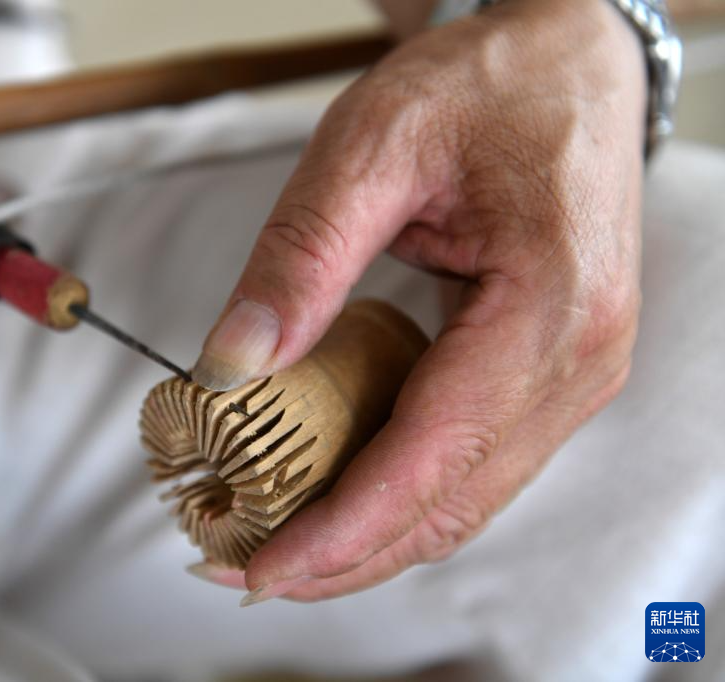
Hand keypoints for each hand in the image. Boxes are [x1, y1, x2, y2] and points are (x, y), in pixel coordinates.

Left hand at [189, 0, 646, 602]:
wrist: (568, 63)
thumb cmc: (488, 87)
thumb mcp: (375, 143)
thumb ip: (302, 256)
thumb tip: (235, 362)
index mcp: (552, 304)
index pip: (437, 452)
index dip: (345, 526)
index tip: (264, 566)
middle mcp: (580, 360)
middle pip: (453, 501)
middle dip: (345, 553)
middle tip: (243, 568)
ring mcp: (573, 374)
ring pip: (465, 498)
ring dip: (369, 537)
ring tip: (275, 546)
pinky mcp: (548, 374)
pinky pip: (472, 462)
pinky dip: (398, 495)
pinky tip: (335, 498)